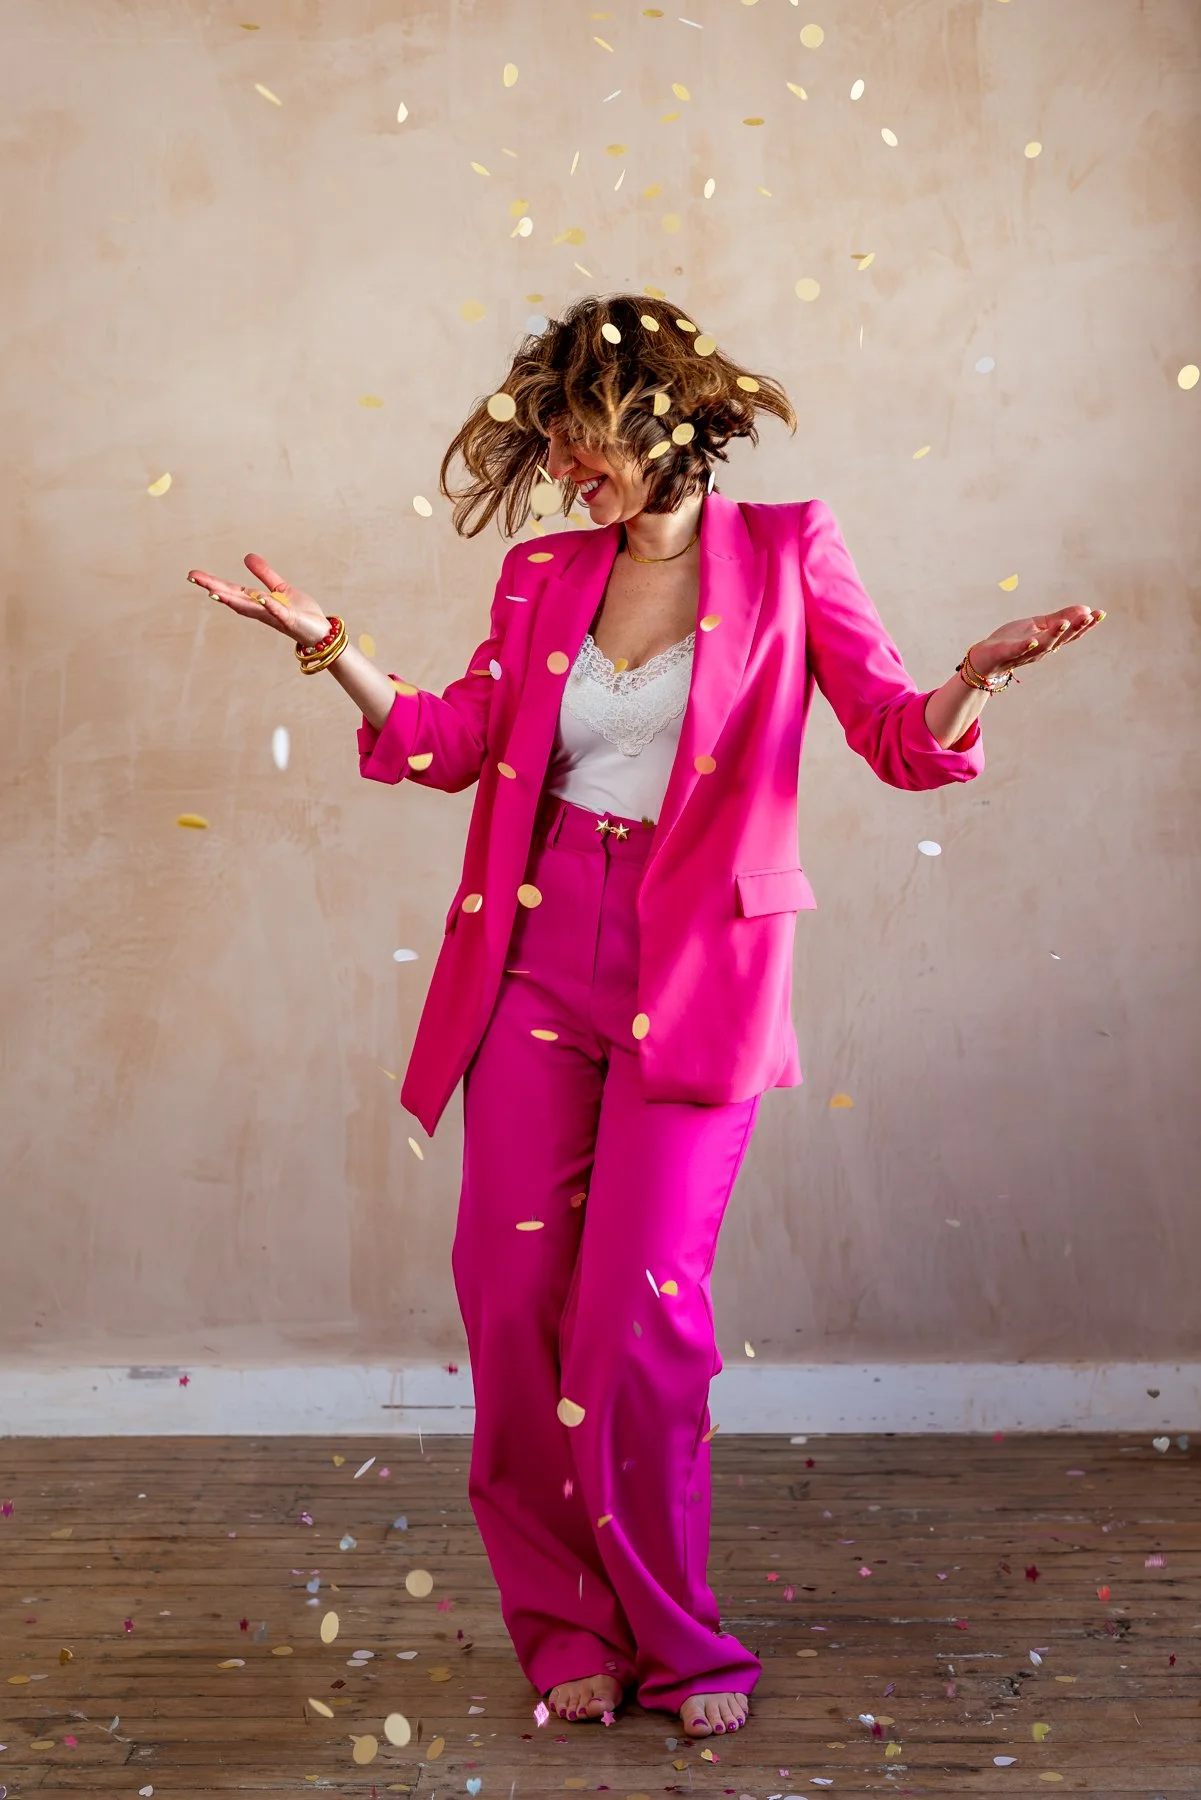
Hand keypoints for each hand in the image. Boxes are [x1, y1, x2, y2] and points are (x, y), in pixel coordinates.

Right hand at [185, 553, 330, 646]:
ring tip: (214, 591)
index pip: (233, 590)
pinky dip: (269, 605)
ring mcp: (275, 616)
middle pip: (234, 598)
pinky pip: (278, 612)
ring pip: (250, 607)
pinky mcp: (290, 620)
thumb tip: (247, 556)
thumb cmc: (302, 613)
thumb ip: (265, 574)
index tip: (193, 575)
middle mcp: (262, 610)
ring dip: (233, 600)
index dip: (213, 582)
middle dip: (214, 588)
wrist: (321, 632)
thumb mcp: (281, 588)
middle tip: (194, 578)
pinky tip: (260, 598)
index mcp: (258, 602)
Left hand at [970, 604, 1102, 678]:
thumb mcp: (1038, 626)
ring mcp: (1024, 652)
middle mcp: (1040, 650)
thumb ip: (1059, 618)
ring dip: (1054, 635)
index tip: (1101, 614)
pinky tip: (1033, 639)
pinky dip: (1026, 646)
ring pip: (1043, 645)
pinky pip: (1017, 650)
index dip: (1086, 625)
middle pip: (1061, 639)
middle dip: (1076, 628)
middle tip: (1091, 616)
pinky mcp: (1006, 653)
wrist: (985, 659)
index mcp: (1049, 642)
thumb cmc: (1012, 641)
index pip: (1070, 634)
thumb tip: (1085, 609)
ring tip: (1064, 623)